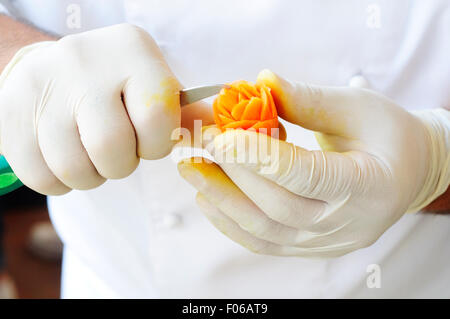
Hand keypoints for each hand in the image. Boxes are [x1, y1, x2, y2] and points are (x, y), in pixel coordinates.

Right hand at [0, 24, 183, 194]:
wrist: (51, 70)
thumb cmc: (115, 87)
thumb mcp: (153, 87)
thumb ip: (184, 115)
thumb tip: (218, 138)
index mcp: (133, 51)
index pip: (158, 117)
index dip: (156, 144)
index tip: (147, 138)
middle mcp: (85, 60)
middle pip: (113, 149)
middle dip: (121, 164)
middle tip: (116, 150)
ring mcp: (42, 85)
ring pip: (75, 170)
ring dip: (90, 175)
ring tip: (89, 152)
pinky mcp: (9, 113)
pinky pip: (42, 178)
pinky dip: (60, 180)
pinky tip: (63, 155)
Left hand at [178, 70, 448, 256]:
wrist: (404, 173)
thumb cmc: (387, 135)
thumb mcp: (357, 108)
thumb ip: (308, 100)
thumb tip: (260, 82)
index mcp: (369, 185)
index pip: (307, 177)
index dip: (260, 158)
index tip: (220, 137)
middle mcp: (348, 224)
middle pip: (279, 208)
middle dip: (233, 174)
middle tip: (199, 144)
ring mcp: (327, 242)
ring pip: (265, 230)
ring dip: (222, 200)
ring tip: (190, 169)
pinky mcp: (309, 247)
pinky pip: (263, 242)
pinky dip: (231, 222)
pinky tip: (207, 198)